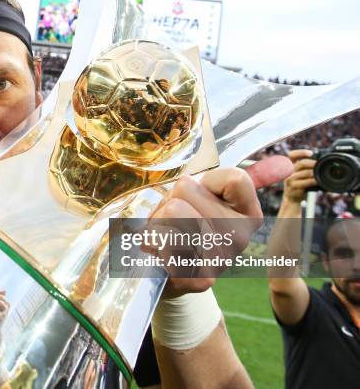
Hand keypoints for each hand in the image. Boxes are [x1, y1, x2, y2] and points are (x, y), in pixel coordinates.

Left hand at [150, 156, 293, 297]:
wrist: (164, 271)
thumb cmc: (183, 225)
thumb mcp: (207, 194)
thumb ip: (238, 177)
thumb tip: (288, 163)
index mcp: (249, 215)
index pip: (236, 178)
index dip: (205, 181)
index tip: (198, 195)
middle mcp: (242, 238)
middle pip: (189, 189)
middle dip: (170, 199)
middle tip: (173, 219)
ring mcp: (222, 260)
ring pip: (174, 210)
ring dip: (158, 219)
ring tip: (165, 233)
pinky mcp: (199, 279)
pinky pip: (166, 238)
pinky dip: (154, 239)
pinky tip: (161, 251)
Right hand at [283, 149, 316, 203]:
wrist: (291, 199)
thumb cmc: (298, 185)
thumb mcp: (298, 174)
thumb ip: (305, 168)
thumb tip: (320, 162)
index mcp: (289, 166)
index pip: (292, 155)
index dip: (301, 152)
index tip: (311, 153)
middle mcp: (288, 172)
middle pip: (301, 163)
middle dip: (312, 163)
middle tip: (319, 166)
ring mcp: (290, 180)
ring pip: (305, 173)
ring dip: (314, 173)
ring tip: (320, 175)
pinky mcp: (293, 187)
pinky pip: (306, 182)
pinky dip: (313, 181)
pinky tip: (317, 182)